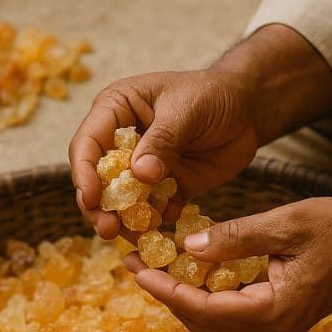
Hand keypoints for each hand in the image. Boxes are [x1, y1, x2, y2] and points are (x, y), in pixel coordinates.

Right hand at [69, 68, 259, 238]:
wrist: (247, 109)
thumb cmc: (211, 95)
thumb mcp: (185, 109)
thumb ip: (163, 140)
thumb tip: (139, 173)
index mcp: (115, 111)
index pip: (87, 145)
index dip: (84, 174)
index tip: (91, 199)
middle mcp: (123, 142)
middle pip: (98, 180)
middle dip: (101, 207)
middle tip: (108, 230)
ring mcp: (144, 168)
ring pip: (124, 202)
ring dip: (126, 221)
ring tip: (136, 237)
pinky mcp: (166, 189)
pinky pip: (154, 212)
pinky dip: (157, 223)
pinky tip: (167, 223)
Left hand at [122, 197, 331, 331]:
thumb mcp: (288, 223)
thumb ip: (237, 238)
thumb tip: (189, 249)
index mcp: (276, 310)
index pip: (204, 310)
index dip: (165, 291)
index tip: (136, 270)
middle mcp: (276, 326)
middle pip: (205, 322)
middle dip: (167, 295)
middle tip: (136, 265)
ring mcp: (280, 322)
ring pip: (218, 319)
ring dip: (185, 295)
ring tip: (156, 265)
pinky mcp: (284, 311)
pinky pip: (235, 309)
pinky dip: (209, 292)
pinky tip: (193, 266)